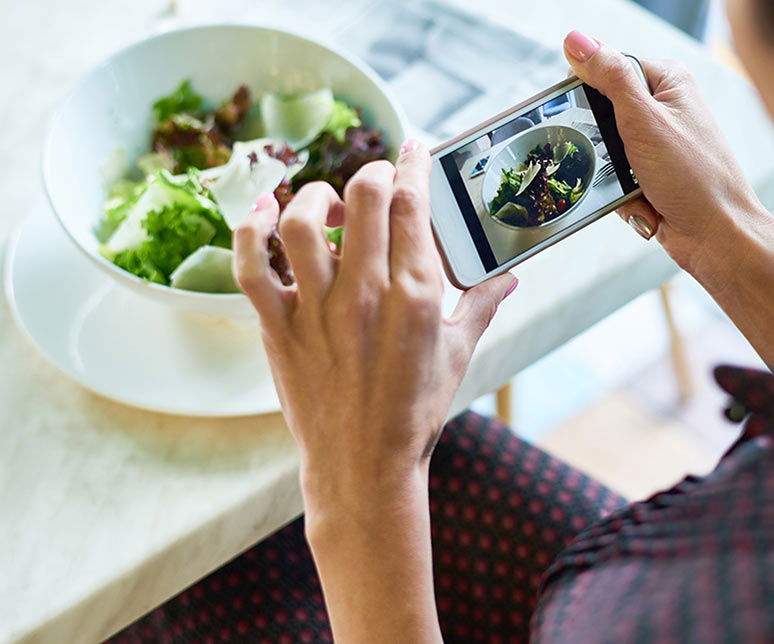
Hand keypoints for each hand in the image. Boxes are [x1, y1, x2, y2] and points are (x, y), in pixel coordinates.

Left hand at [233, 142, 516, 510]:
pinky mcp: (280, 329)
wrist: (365, 467)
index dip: (412, 164)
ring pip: (302, 220)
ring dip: (315, 196)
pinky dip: (252, 230)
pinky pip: (252, 266)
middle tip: (378, 179)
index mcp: (417, 296)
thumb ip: (482, 306)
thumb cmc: (415, 413)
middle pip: (362, 195)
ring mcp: (317, 311)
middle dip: (373, 171)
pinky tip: (266, 212)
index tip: (413, 149)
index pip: (412, 203)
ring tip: (329, 208)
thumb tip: (509, 277)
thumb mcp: (458, 355)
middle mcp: (365, 294)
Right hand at [563, 31, 773, 280]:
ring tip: (642, 188)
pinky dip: (625, 197)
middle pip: (602, 116)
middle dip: (605, 148)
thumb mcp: (645, 120)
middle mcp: (665, 109)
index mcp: (668, 81)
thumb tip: (577, 41)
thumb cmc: (695, 178)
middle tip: (624, 161)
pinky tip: (648, 205)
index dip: (592, 95)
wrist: (718, 236)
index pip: (609, 69)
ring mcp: (659, 145)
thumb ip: (610, 77)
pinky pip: (616, 181)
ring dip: (615, 178)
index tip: (589, 119)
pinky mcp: (653, 175)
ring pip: (606, 154)